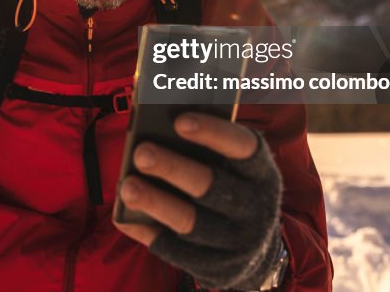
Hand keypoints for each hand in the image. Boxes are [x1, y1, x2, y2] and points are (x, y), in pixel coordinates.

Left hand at [114, 113, 283, 289]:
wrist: (253, 246)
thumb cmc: (229, 186)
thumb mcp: (231, 165)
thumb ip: (204, 146)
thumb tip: (157, 126)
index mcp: (261, 172)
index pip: (242, 146)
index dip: (212, 132)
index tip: (179, 121)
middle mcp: (256, 207)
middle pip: (211, 186)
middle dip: (173, 168)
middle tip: (141, 153)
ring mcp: (240, 242)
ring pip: (192, 222)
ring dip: (156, 203)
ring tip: (128, 187)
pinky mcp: (220, 268)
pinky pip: (179, 252)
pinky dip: (151, 232)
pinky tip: (128, 217)